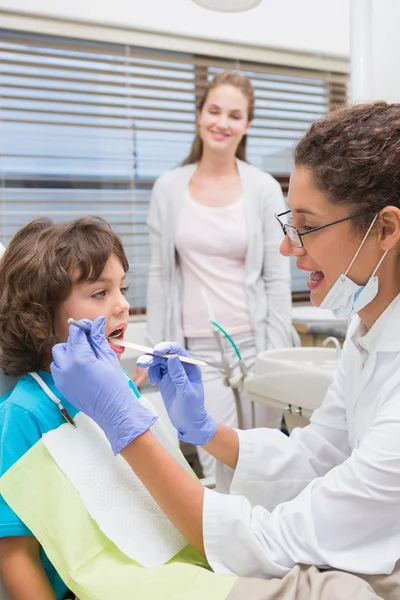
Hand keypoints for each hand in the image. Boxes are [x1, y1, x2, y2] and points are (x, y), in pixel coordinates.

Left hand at [51, 316, 156, 454]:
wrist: (113, 411)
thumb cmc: (115, 386)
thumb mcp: (108, 358)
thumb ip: (99, 338)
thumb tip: (97, 322)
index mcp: (80, 357)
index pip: (76, 332)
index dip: (84, 326)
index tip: (92, 327)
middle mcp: (66, 367)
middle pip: (65, 343)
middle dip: (77, 341)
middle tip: (92, 345)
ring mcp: (62, 378)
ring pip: (59, 356)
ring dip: (70, 353)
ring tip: (86, 358)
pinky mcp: (61, 387)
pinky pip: (58, 369)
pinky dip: (66, 366)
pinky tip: (81, 370)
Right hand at [136, 342, 215, 445]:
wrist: (189, 422)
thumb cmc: (193, 408)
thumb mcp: (186, 391)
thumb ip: (179, 375)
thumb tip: (173, 357)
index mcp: (190, 367)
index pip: (178, 351)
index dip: (166, 348)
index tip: (155, 351)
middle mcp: (181, 367)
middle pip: (165, 355)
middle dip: (153, 357)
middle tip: (142, 363)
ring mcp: (172, 373)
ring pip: (158, 362)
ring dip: (150, 364)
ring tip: (149, 376)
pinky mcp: (165, 380)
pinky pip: (156, 370)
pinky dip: (151, 373)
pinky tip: (153, 381)